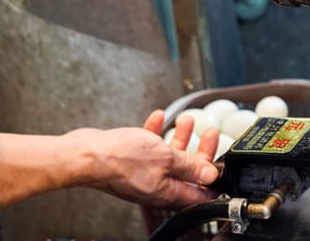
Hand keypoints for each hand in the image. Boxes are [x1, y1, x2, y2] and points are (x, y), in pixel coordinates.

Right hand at [71, 111, 219, 209]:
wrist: (85, 154)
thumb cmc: (119, 159)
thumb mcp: (165, 158)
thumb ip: (190, 165)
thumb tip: (210, 174)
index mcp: (166, 192)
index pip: (198, 193)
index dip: (213, 181)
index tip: (223, 167)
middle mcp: (156, 185)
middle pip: (186, 171)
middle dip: (200, 151)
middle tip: (210, 134)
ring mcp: (143, 174)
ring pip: (169, 157)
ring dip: (180, 137)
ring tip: (187, 120)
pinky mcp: (130, 162)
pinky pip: (149, 148)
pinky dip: (157, 133)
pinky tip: (159, 117)